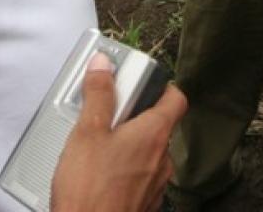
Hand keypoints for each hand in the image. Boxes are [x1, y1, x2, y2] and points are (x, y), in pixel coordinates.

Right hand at [50, 53, 187, 211]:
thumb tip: (104, 64)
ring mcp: (155, 184)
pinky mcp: (144, 203)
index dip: (161, 87)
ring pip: (147, 153)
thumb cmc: (89, 189)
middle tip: (106, 115)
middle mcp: (162, 159)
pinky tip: (99, 174)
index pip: (176, 99)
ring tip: (96, 147)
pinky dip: (125, 170)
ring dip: (128, 145)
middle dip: (134, 117)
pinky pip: (140, 177)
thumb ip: (98, 95)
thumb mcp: (87, 132)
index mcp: (154, 134)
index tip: (140, 83)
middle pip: (158, 126)